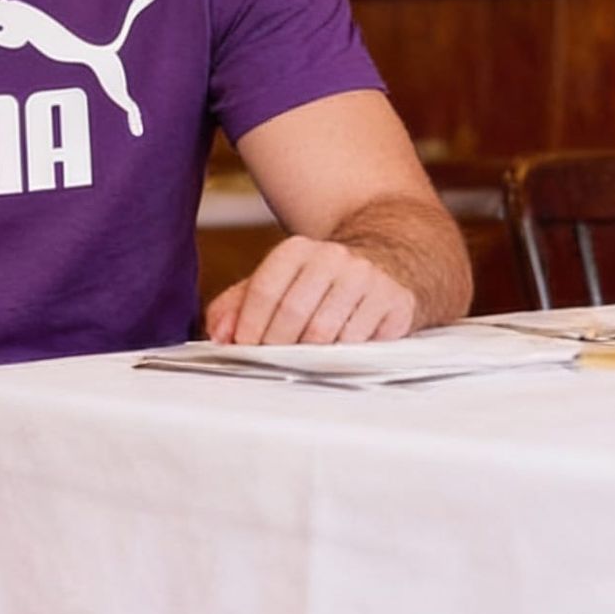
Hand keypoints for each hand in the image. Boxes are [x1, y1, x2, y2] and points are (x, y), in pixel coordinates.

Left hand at [205, 236, 416, 346]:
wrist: (389, 263)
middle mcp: (333, 257)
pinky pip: (360, 342)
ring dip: (308, 356)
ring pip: (326, 333)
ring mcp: (366, 278)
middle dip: (275, 346)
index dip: (250, 325)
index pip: (265, 290)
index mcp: (297, 250)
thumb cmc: (321, 284)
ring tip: (301, 362)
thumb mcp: (276, 285)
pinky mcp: (394, 301)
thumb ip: (237, 306)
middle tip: (269, 363)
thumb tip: (220, 334)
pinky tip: (336, 356)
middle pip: (293, 313)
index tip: (243, 348)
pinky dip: (342, 357)